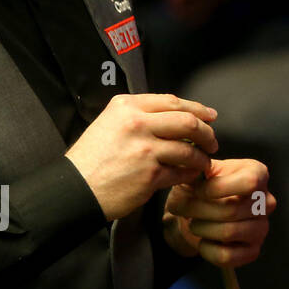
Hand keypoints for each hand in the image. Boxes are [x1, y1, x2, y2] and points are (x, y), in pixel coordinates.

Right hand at [65, 93, 216, 221]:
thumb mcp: (108, 123)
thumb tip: (174, 118)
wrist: (76, 186)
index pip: (171, 101)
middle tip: (211, 142)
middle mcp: (136, 124)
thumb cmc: (91, 158)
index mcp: (125, 107)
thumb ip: (137, 117)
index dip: (197, 108)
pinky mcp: (151, 174)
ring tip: (202, 163)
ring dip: (202, 158)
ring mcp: (144, 149)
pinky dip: (190, 174)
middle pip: (188, 122)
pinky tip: (188, 175)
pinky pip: (182, 172)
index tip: (209, 116)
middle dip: (207, 133)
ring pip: (189, 149)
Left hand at [164, 158, 274, 267]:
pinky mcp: (252, 251)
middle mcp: (266, 201)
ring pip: (228, 232)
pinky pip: (227, 255)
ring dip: (199, 227)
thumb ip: (195, 169)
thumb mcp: (193, 172)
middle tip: (179, 206)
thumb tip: (192, 168)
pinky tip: (202, 239)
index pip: (249, 182)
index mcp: (256, 174)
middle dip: (196, 209)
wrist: (189, 214)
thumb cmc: (194, 187)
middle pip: (232, 209)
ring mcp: (262, 228)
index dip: (217, 188)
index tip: (197, 190)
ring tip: (190, 220)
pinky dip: (206, 248)